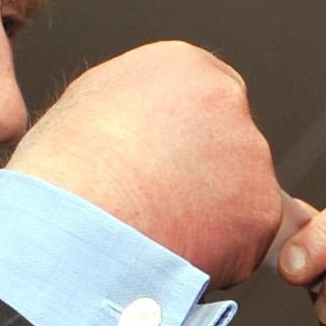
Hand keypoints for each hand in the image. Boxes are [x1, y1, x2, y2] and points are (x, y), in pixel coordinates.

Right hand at [11, 41, 283, 286]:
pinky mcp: (262, 211)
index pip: (207, 101)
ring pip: (242, 197)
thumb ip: (137, 107)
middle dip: (206, 180)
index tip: (165, 169)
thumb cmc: (62, 173)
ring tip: (157, 234)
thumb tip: (145, 129)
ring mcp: (251, 156)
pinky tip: (176, 255)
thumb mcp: (89, 107)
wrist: (71, 224)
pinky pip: (248, 243)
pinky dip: (222, 259)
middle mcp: (226, 100)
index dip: (186, 144)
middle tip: (160, 208)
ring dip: (214, 221)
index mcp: (182, 66)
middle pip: (231, 148)